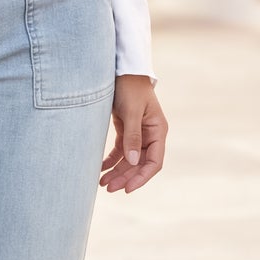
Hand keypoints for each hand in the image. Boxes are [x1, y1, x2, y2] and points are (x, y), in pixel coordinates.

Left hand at [99, 74, 166, 192]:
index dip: (142, 177)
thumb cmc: (130, 87)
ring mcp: (138, 134)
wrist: (121, 70)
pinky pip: (120, 152)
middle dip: (125, 177)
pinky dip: (111, 161)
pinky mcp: (126, 131)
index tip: (127, 189)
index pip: (154, 162)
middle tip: (108, 188)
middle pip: (140, 164)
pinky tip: (100, 169)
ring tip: (102, 183)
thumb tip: (134, 161)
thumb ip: (132, 136)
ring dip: (117, 172)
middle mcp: (150, 135)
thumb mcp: (132, 111)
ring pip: (129, 160)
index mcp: (158, 131)